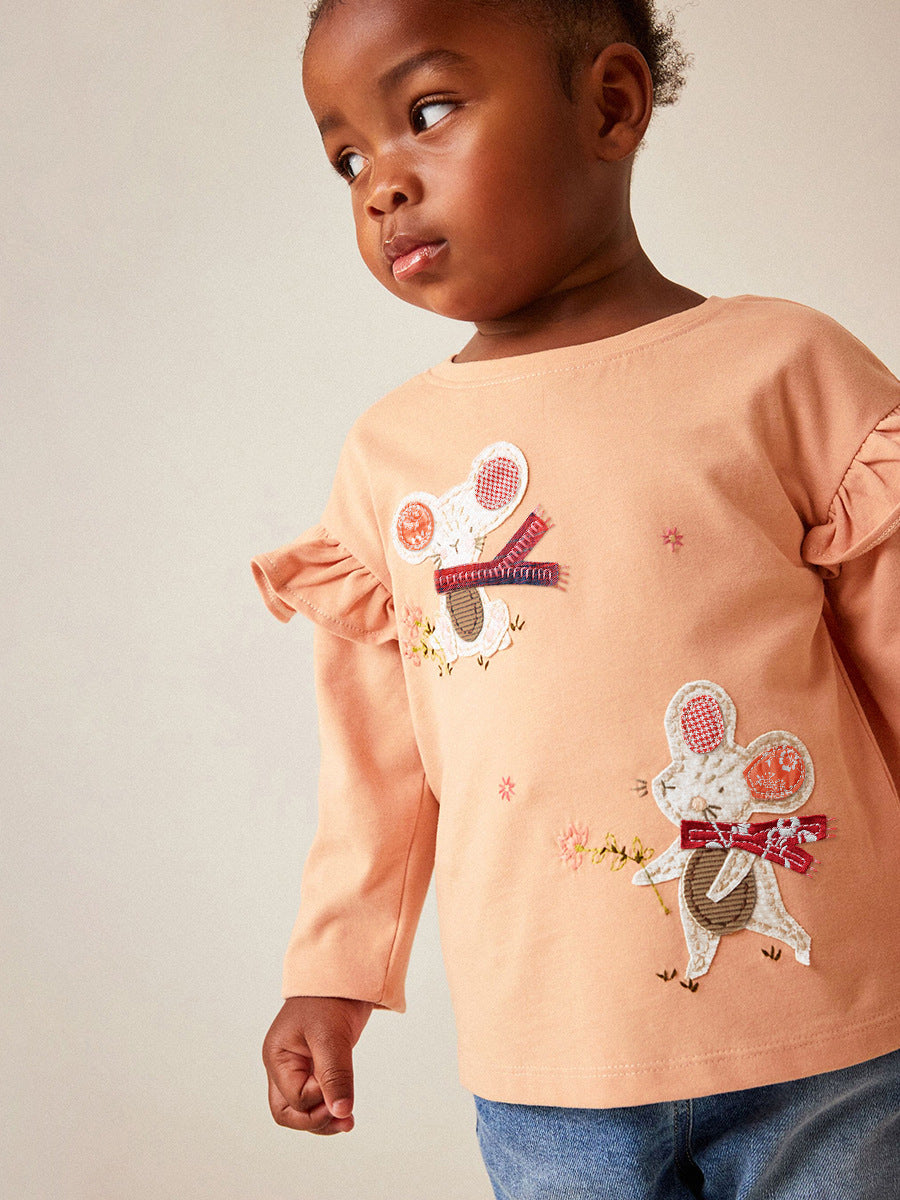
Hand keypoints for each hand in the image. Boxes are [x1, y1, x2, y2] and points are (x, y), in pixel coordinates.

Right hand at [262, 995, 373, 1134]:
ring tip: (348, 1121)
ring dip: (323, 1118)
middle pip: (288, 1112)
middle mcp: (281, 1065)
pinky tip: (345, 1110)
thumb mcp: (332, 1036)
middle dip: (315, 1121)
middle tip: (344, 1121)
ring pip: (300, 1109)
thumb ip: (335, 1075)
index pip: (293, 1099)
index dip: (318, 1102)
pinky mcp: (313, 1064)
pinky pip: (314, 1096)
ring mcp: (296, 1066)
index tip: (340, 1092)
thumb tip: (341, 1113)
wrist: (343, 973)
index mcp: (277, 1056)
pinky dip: (328, 1105)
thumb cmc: (330, 997)